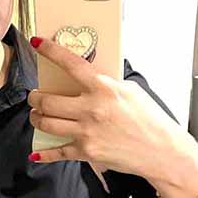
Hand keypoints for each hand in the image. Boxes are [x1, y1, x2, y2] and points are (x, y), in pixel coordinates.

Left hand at [27, 36, 197, 183]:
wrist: (162, 152)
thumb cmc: (151, 119)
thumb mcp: (131, 90)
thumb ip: (107, 82)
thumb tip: (89, 75)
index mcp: (104, 88)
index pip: (70, 64)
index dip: (50, 51)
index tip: (36, 43)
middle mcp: (91, 109)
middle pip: (46, 100)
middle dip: (34, 97)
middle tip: (34, 96)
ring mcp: (87, 132)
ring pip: (46, 123)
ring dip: (36, 118)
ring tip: (37, 115)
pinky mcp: (87, 152)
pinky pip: (57, 151)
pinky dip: (43, 154)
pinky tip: (36, 153)